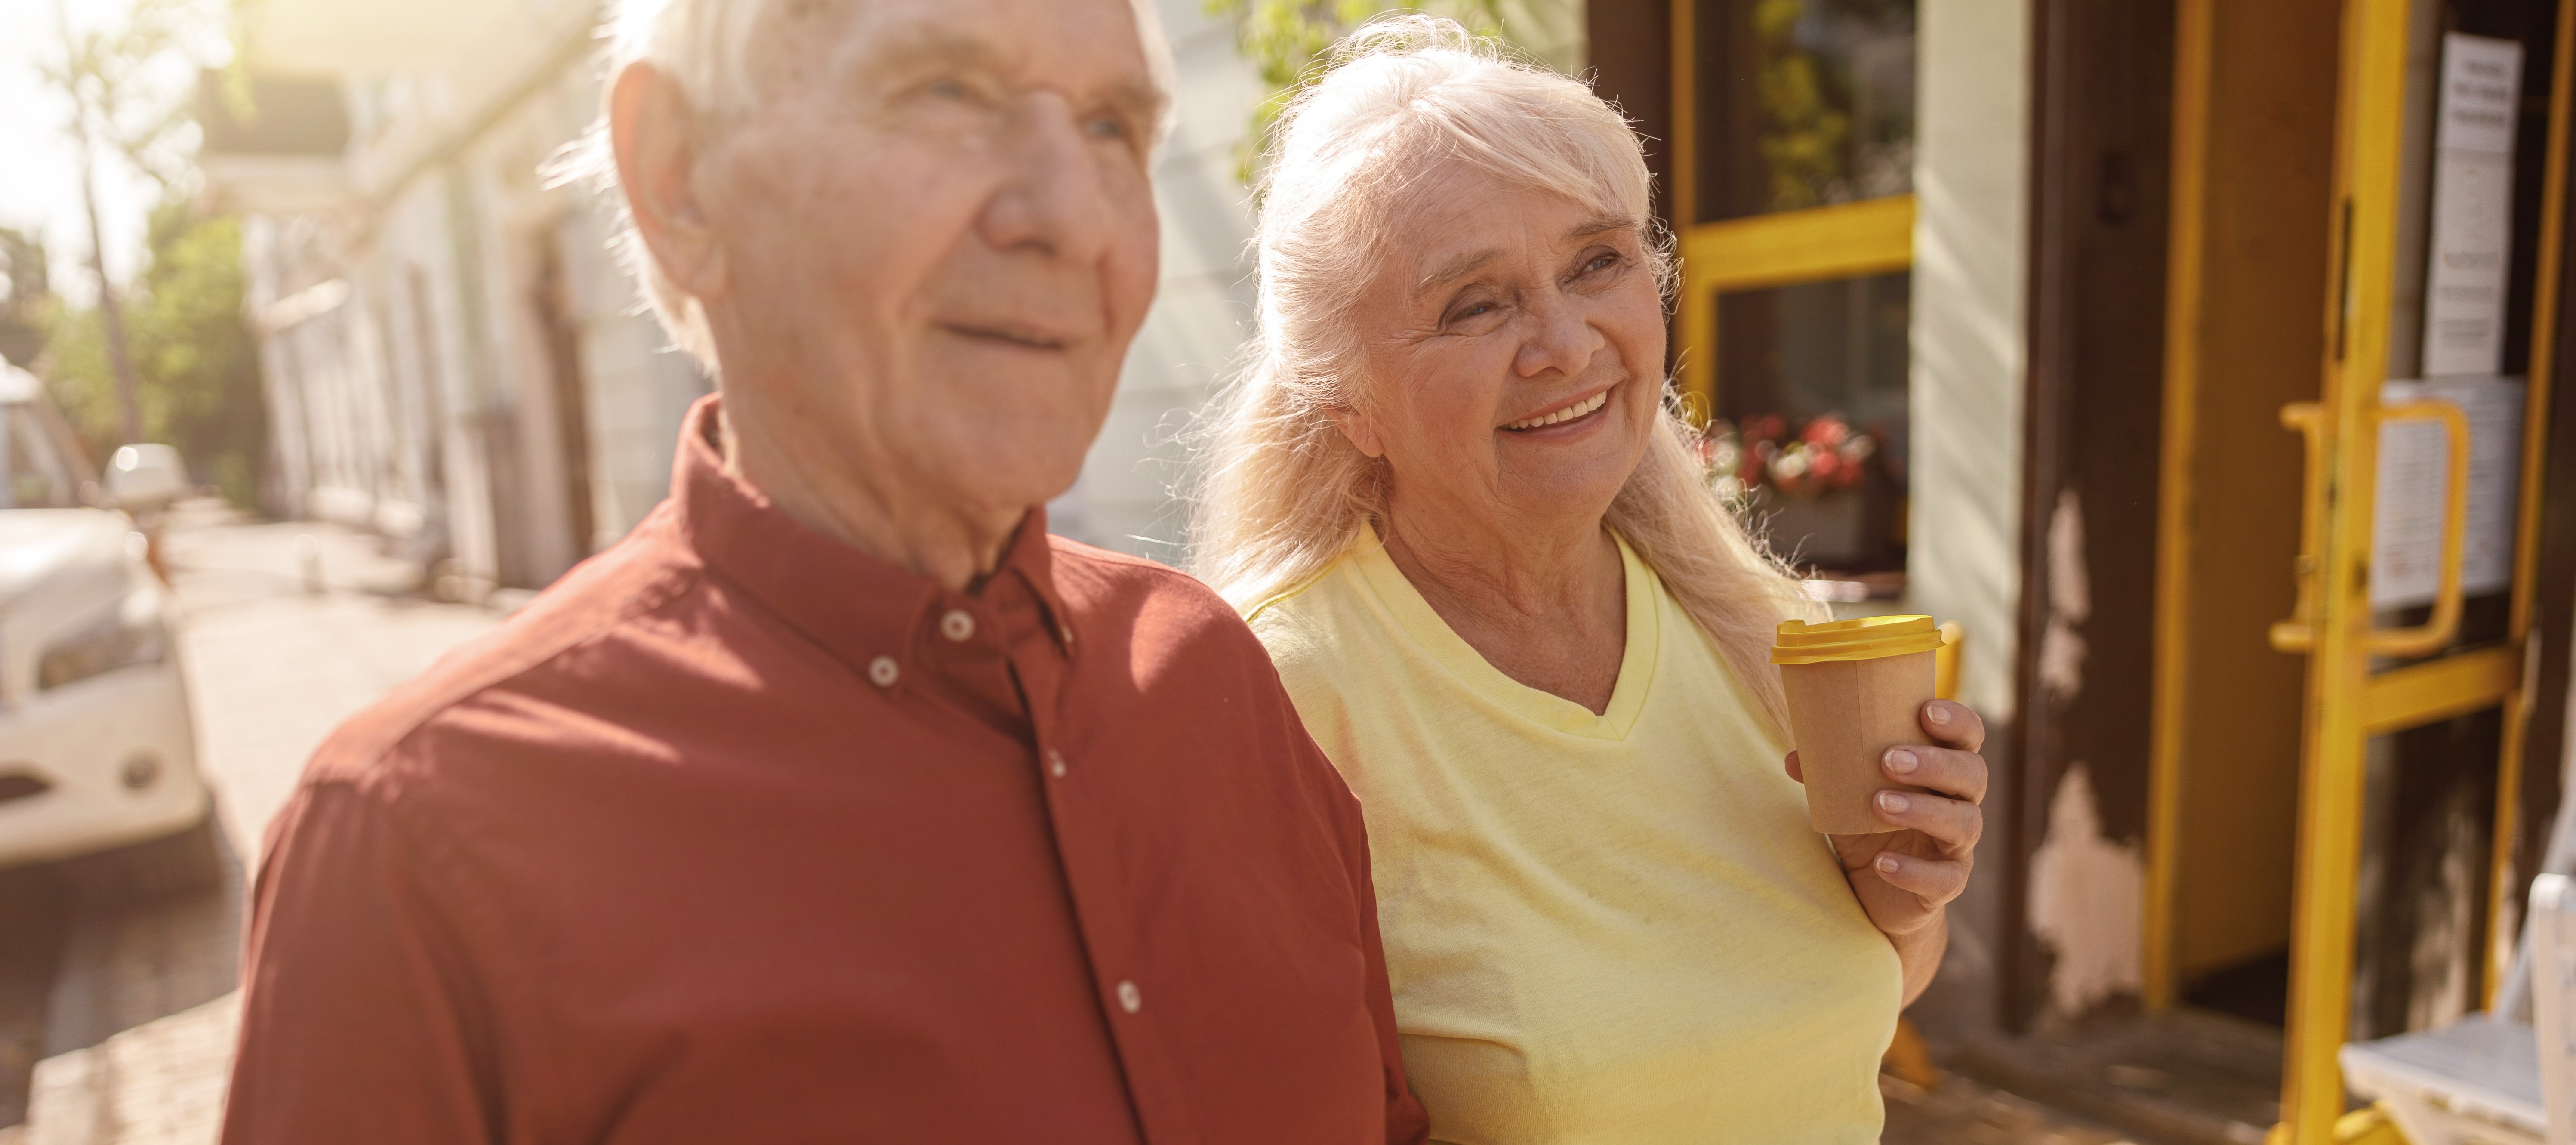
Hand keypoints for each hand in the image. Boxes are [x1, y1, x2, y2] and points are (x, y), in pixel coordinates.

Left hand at [1783, 699, 1986, 941]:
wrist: (1875, 892)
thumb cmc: (1867, 827)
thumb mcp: (1846, 797)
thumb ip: (1827, 773)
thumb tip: (1795, 757)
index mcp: (1943, 771)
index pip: (1967, 737)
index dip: (1956, 722)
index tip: (1925, 711)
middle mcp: (1960, 803)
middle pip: (1972, 775)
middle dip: (1935, 764)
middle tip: (1890, 760)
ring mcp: (1958, 845)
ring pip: (1963, 822)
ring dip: (1924, 810)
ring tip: (1880, 804)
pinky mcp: (1948, 884)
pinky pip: (1944, 879)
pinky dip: (1913, 870)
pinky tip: (1883, 863)